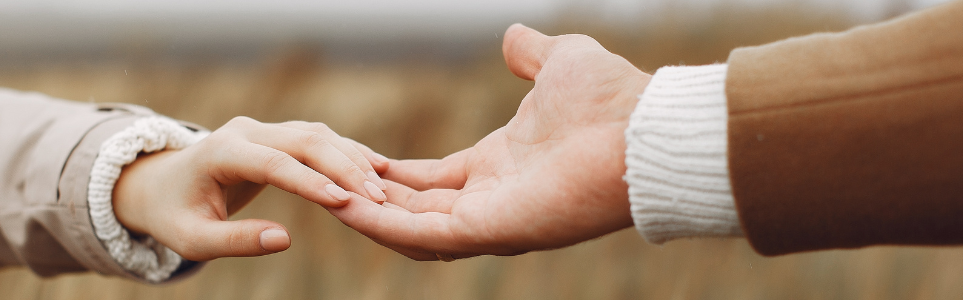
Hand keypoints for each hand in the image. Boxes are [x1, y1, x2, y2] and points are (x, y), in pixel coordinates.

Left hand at [112, 117, 388, 260]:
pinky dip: (347, 153)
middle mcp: (245, 130)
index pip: (273, 163)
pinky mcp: (277, 134)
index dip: (311, 182)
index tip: (344, 202)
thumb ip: (235, 241)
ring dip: (352, 160)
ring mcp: (263, 128)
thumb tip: (284, 239)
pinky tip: (376, 169)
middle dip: (344, 168)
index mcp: (221, 151)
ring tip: (382, 189)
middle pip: (305, 141)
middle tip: (377, 198)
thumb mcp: (194, 239)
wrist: (161, 184)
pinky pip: (318, 139)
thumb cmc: (175, 216)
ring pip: (317, 135)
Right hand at [327, 24, 651, 259]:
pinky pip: (425, 236)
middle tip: (320, 182)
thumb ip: (529, 55)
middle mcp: (491, 199)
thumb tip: (513, 38)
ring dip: (366, 213)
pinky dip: (383, 224)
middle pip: (414, 208)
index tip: (352, 159)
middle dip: (369, 197)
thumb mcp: (558, 63)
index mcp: (499, 166)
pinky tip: (344, 206)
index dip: (391, 172)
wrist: (642, 127)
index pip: (431, 180)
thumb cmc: (611, 99)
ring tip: (320, 195)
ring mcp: (490, 220)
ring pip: (411, 228)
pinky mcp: (492, 230)